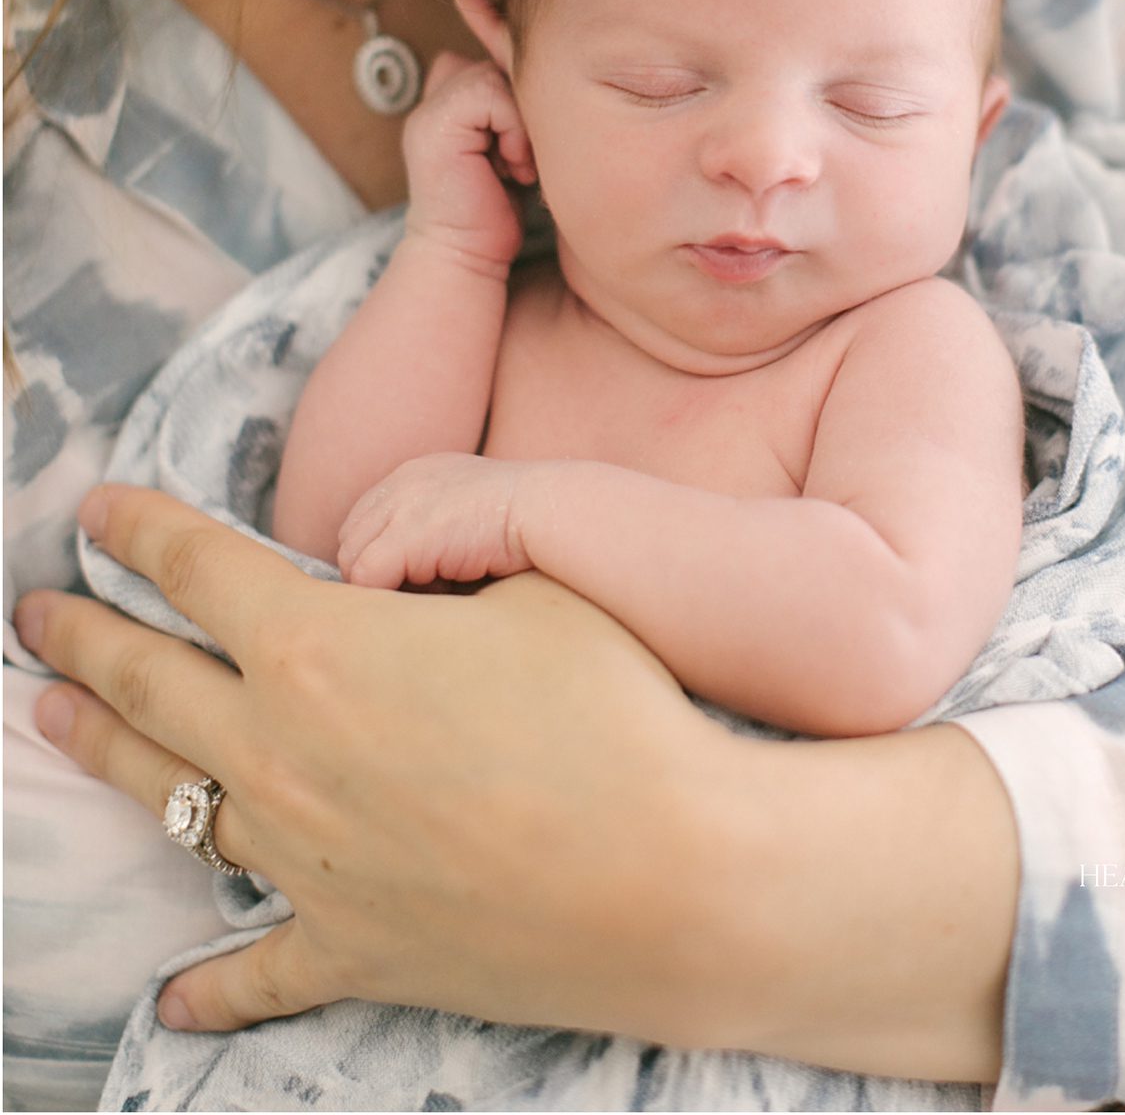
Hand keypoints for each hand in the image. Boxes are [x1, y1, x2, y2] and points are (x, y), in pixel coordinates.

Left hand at [14, 485, 743, 1042]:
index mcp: (319, 647)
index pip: (198, 567)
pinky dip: (210, 989)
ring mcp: (304, 862)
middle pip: (151, 680)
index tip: (98, 508)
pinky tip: (171, 999)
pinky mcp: (349, 951)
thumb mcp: (529, 586)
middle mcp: (282, 753)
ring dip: (104, 753)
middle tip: (36, 613)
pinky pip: (255, 973)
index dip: (140, 529)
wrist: (676, 877)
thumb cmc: (612, 712)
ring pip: (171, 799)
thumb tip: (389, 580)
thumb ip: (437, 569)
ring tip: (54, 720)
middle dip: (85, 637)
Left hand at [338, 453, 535, 586]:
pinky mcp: (409, 533)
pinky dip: (391, 597)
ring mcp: (402, 505)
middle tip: (420, 592)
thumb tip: (414, 577)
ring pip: (354, 562)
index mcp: (416, 474)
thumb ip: (436, 530)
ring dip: (385, 587)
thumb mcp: (470, 512)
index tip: (412, 580)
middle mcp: (402, 482)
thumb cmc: (527, 522)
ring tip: (433, 591)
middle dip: (375, 574)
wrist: (552, 508)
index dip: (378, 556)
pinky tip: (436, 594)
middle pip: (351, 540)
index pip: (364, 521)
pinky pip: (367, 579)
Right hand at [401, 50, 535, 271]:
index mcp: (448, 105)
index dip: (521, 98)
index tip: (524, 150)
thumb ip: (511, 113)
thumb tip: (543, 74)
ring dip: (520, 122)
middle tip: (524, 159)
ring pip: (496, 76)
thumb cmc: (495, 213)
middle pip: (498, 65)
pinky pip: (491, 94)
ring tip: (518, 165)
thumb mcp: (511, 151)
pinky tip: (513, 167)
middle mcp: (433, 101)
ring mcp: (430, 111)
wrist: (466, 257)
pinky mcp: (436, 124)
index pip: (495, 63)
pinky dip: (513, 129)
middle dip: (523, 109)